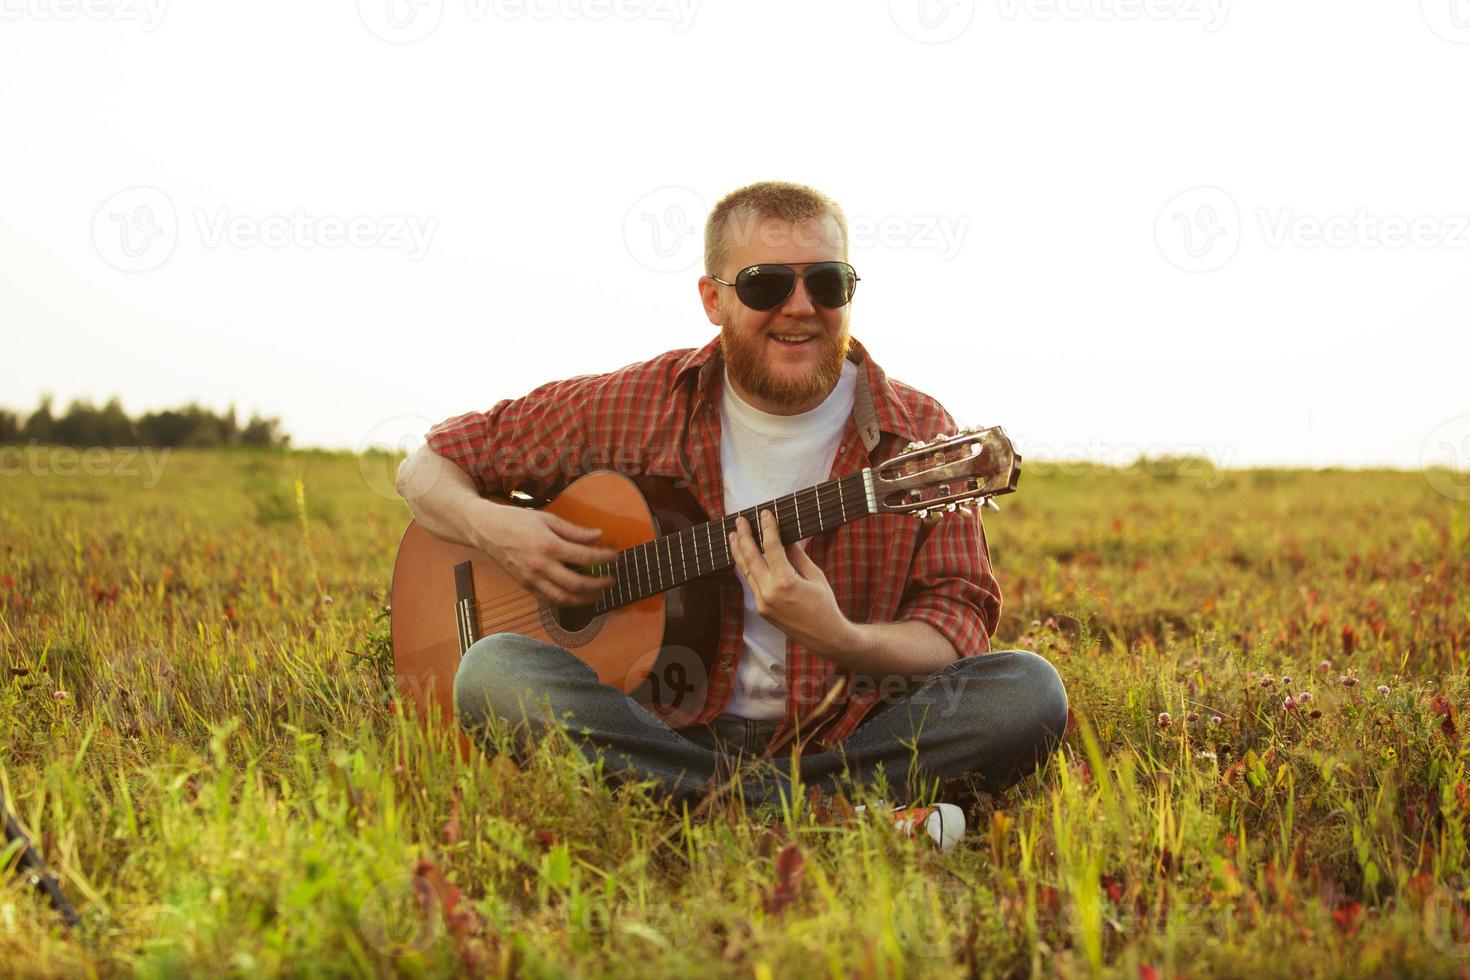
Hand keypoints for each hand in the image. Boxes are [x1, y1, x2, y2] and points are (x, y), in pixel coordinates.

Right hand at [472, 502, 615, 606]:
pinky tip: (577, 597)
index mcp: (548, 545)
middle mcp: (541, 566)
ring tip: (598, 595)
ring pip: (563, 598)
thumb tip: (598, 536)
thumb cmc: (517, 520)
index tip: (615, 557)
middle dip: (598, 585)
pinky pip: (549, 600)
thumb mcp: (548, 518)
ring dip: (585, 600)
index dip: (604, 559)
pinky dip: (566, 602)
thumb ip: (574, 530)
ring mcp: (532, 579)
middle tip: (611, 581)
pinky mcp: (525, 586)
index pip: (584, 556)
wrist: (487, 530)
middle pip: (577, 584)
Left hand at [727, 510, 855, 658]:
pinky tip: (744, 557)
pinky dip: (746, 568)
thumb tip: (785, 538)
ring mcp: (762, 602)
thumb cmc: (824, 604)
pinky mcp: (761, 609)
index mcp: (785, 582)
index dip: (767, 528)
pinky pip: (751, 583)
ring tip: (733, 535)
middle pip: (750, 557)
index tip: (765, 513)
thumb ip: (797, 555)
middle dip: (744, 536)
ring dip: (739, 551)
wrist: (824, 637)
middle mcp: (769, 592)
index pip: (771, 547)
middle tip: (740, 520)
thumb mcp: (815, 576)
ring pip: (745, 571)